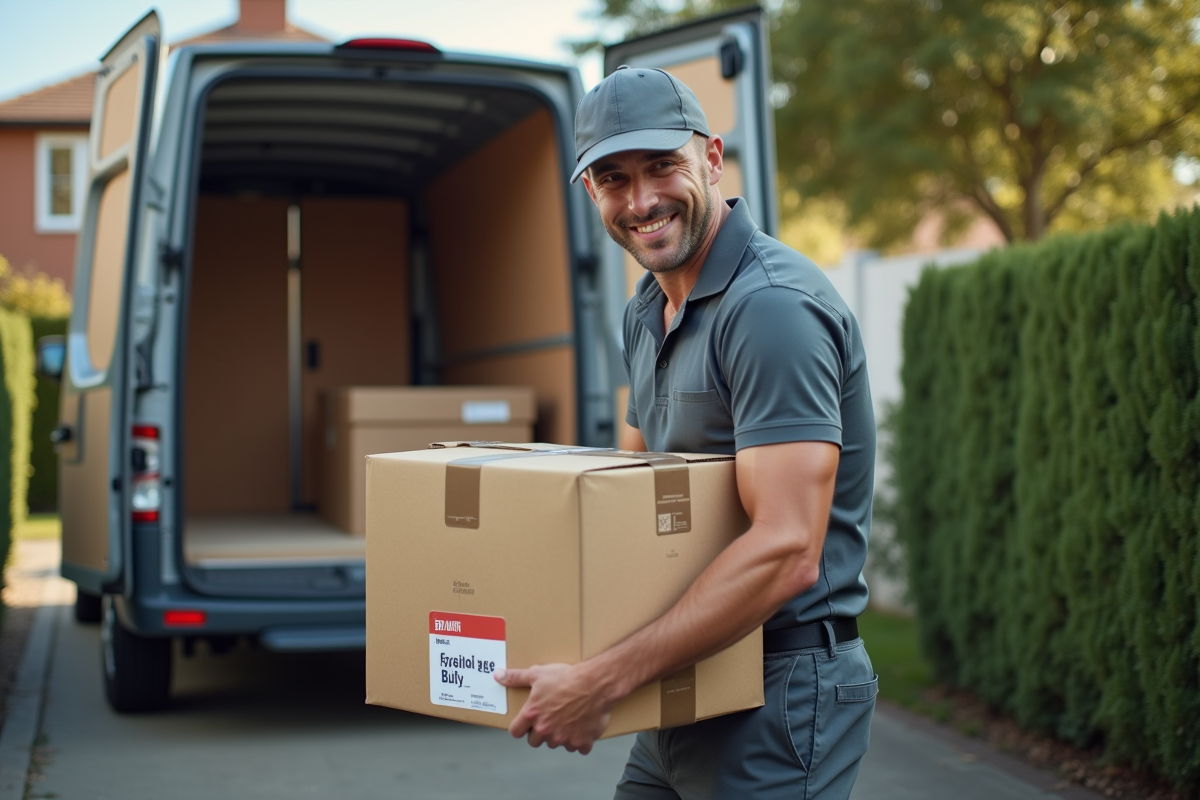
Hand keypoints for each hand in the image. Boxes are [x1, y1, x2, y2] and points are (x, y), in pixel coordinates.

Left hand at [494, 663, 611, 754]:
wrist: (595, 683)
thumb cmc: (566, 677)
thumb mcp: (538, 674)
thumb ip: (516, 677)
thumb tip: (497, 676)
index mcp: (532, 715)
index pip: (515, 732)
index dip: (519, 727)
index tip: (525, 722)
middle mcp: (545, 730)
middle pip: (534, 741)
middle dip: (539, 732)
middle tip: (549, 718)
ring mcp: (563, 738)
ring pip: (556, 744)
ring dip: (559, 736)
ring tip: (567, 719)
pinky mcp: (581, 742)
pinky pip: (578, 748)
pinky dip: (580, 741)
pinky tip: (582, 727)